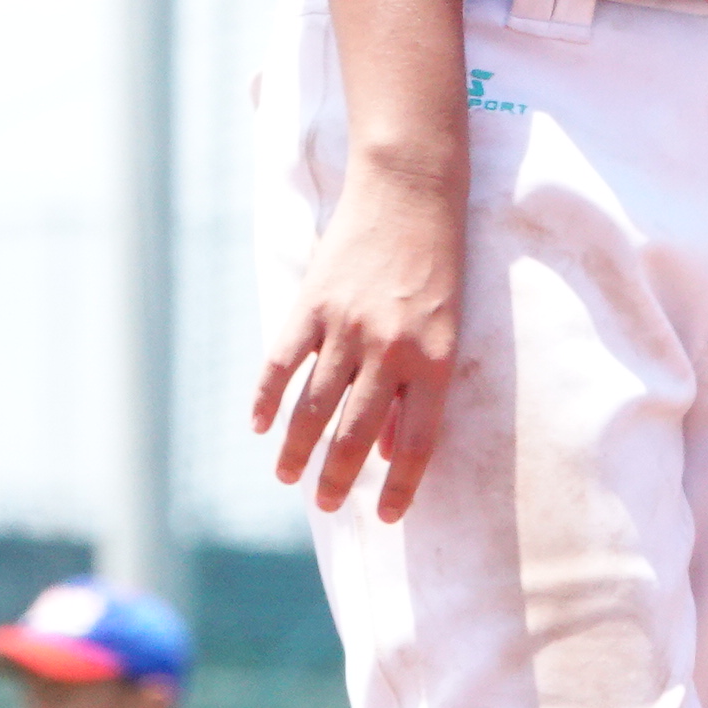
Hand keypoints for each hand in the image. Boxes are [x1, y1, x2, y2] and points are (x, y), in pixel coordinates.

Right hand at [251, 157, 463, 519]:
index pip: (418, 444)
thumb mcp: (447, 327)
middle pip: (357, 434)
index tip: (388, 516)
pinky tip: (260, 426)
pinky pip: (283, 364)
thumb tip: (395, 449)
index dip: (401, 486)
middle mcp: (391, 350)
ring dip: (297, 451)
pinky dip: (268, 399)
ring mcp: (347, 328)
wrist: (410, 191)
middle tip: (326, 505)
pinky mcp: (313, 304)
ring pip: (314, 407)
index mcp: (434, 360)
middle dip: (338, 478)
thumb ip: (421, 388)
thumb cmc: (437, 263)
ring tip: (289, 478)